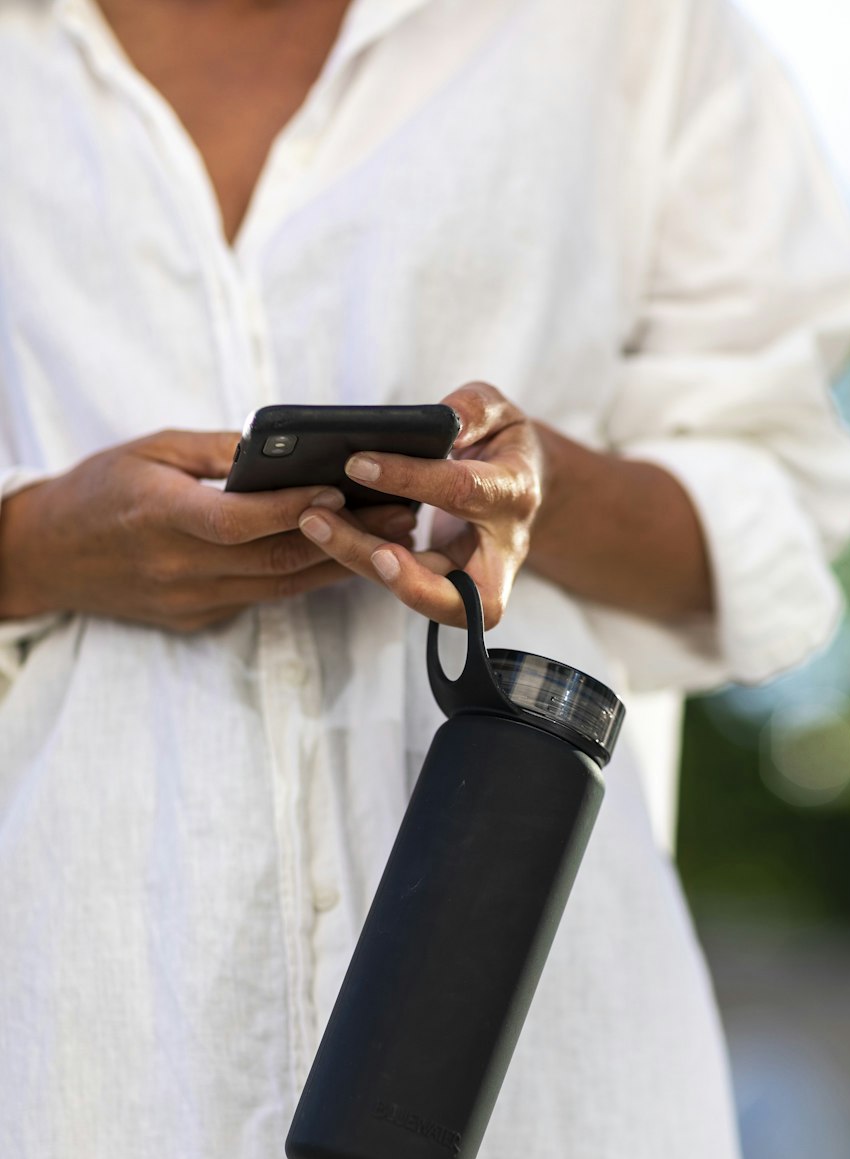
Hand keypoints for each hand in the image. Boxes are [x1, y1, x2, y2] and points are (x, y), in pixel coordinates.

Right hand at [0, 429, 416, 631]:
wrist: (47, 556)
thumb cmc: (99, 490)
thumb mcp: (151, 450)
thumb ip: (218, 451)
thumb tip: (283, 447)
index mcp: (161, 518)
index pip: (240, 521)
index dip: (295, 508)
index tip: (344, 489)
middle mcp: (180, 569)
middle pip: (276, 559)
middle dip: (345, 538)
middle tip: (400, 516)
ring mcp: (190, 601)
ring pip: (280, 586)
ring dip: (340, 563)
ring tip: (391, 537)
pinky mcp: (198, 619)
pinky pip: (262, 597)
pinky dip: (304, 577)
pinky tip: (345, 557)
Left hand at [296, 383, 545, 627]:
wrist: (519, 485)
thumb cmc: (503, 444)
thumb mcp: (500, 412)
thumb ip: (475, 408)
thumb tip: (444, 421)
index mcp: (512, 494)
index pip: (462, 492)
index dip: (411, 479)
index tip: (359, 464)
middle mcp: (501, 550)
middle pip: (457, 591)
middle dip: (405, 579)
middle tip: (360, 549)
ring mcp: (476, 578)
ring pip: (423, 597)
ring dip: (366, 565)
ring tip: (315, 523)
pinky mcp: (447, 587)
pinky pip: (403, 585)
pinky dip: (364, 561)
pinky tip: (327, 530)